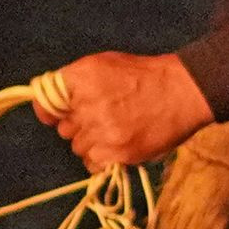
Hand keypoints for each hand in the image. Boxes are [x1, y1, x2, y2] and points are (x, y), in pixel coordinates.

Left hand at [33, 50, 212, 170]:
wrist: (182, 92)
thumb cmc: (143, 76)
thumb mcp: (104, 64)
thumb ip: (74, 82)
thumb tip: (48, 106)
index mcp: (82, 78)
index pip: (45, 103)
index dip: (49, 112)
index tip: (55, 116)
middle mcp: (88, 105)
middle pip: (64, 129)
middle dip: (78, 126)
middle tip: (102, 118)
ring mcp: (102, 131)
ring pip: (78, 148)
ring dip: (92, 143)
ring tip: (115, 131)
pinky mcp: (117, 153)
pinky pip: (92, 164)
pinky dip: (101, 159)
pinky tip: (117, 146)